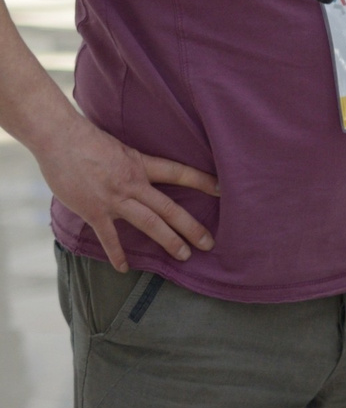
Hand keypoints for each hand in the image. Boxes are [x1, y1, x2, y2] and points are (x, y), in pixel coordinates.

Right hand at [33, 114, 218, 270]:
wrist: (59, 138)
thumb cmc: (86, 139)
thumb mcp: (120, 147)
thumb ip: (133, 163)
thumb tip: (141, 173)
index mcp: (141, 164)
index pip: (180, 172)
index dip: (203, 181)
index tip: (223, 190)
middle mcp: (133, 183)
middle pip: (169, 208)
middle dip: (191, 227)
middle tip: (209, 243)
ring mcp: (114, 199)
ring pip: (149, 224)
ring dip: (168, 241)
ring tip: (184, 256)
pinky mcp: (94, 210)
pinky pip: (109, 237)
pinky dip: (117, 254)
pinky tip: (124, 269)